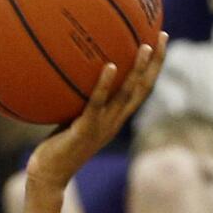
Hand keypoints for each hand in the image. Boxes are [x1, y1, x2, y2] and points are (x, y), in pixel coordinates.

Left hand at [26, 32, 168, 190]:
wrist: (49, 176)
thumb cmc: (56, 147)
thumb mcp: (70, 118)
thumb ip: (77, 100)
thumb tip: (69, 71)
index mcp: (115, 118)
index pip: (141, 89)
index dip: (153, 67)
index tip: (159, 41)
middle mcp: (115, 121)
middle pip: (143, 88)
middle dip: (156, 62)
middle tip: (163, 36)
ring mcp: (102, 126)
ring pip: (127, 95)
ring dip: (138, 69)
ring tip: (144, 46)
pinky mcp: (86, 130)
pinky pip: (97, 104)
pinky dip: (105, 85)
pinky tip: (110, 66)